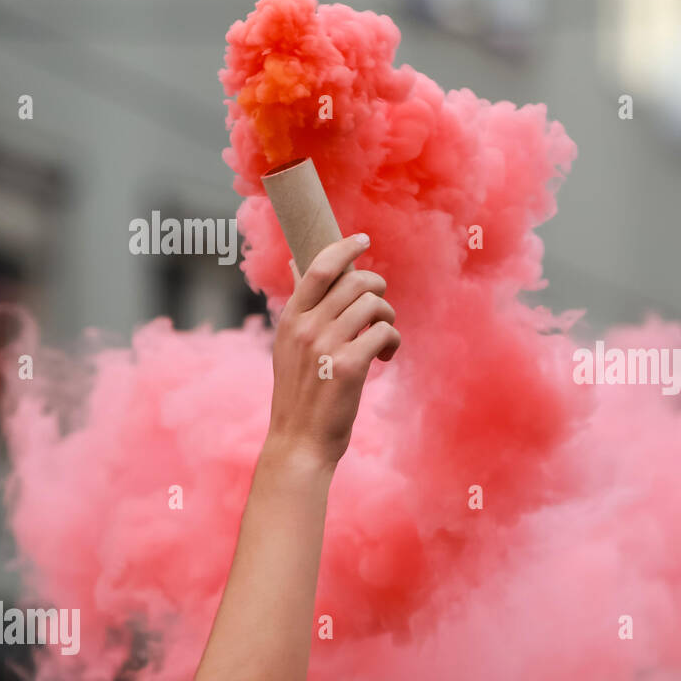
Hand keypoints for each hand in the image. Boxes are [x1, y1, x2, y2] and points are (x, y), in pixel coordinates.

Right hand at [264, 233, 400, 468]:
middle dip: (378, 289)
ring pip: (374, 304)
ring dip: (387, 317)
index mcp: (290, 319)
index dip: (344, 248)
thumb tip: (298, 263)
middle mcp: (306, 327)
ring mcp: (326, 346)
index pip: (318, 266)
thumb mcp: (288, 345)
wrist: (300, 441)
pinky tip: (384, 356)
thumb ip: (299, 308)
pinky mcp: (350, 366)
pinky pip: (385, 332)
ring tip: (382, 338)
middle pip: (355, 282)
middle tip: (380, 310)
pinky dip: (392, 341)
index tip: (363, 239)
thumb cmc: (300, 393)